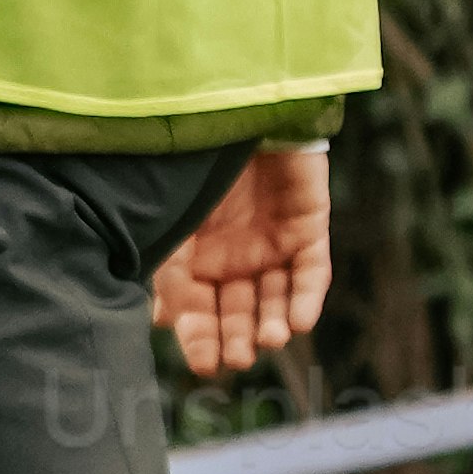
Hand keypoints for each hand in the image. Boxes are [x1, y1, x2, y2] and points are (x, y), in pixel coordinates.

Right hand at [147, 141, 332, 381]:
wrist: (234, 107)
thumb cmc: (193, 161)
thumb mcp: (173, 222)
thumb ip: (170, 271)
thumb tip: (162, 322)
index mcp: (196, 259)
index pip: (198, 312)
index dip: (201, 339)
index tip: (206, 366)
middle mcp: (234, 258)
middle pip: (238, 312)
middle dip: (239, 337)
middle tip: (239, 358)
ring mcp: (272, 244)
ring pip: (277, 298)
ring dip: (274, 323)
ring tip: (270, 340)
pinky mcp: (307, 228)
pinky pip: (311, 271)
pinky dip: (306, 298)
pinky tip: (299, 322)